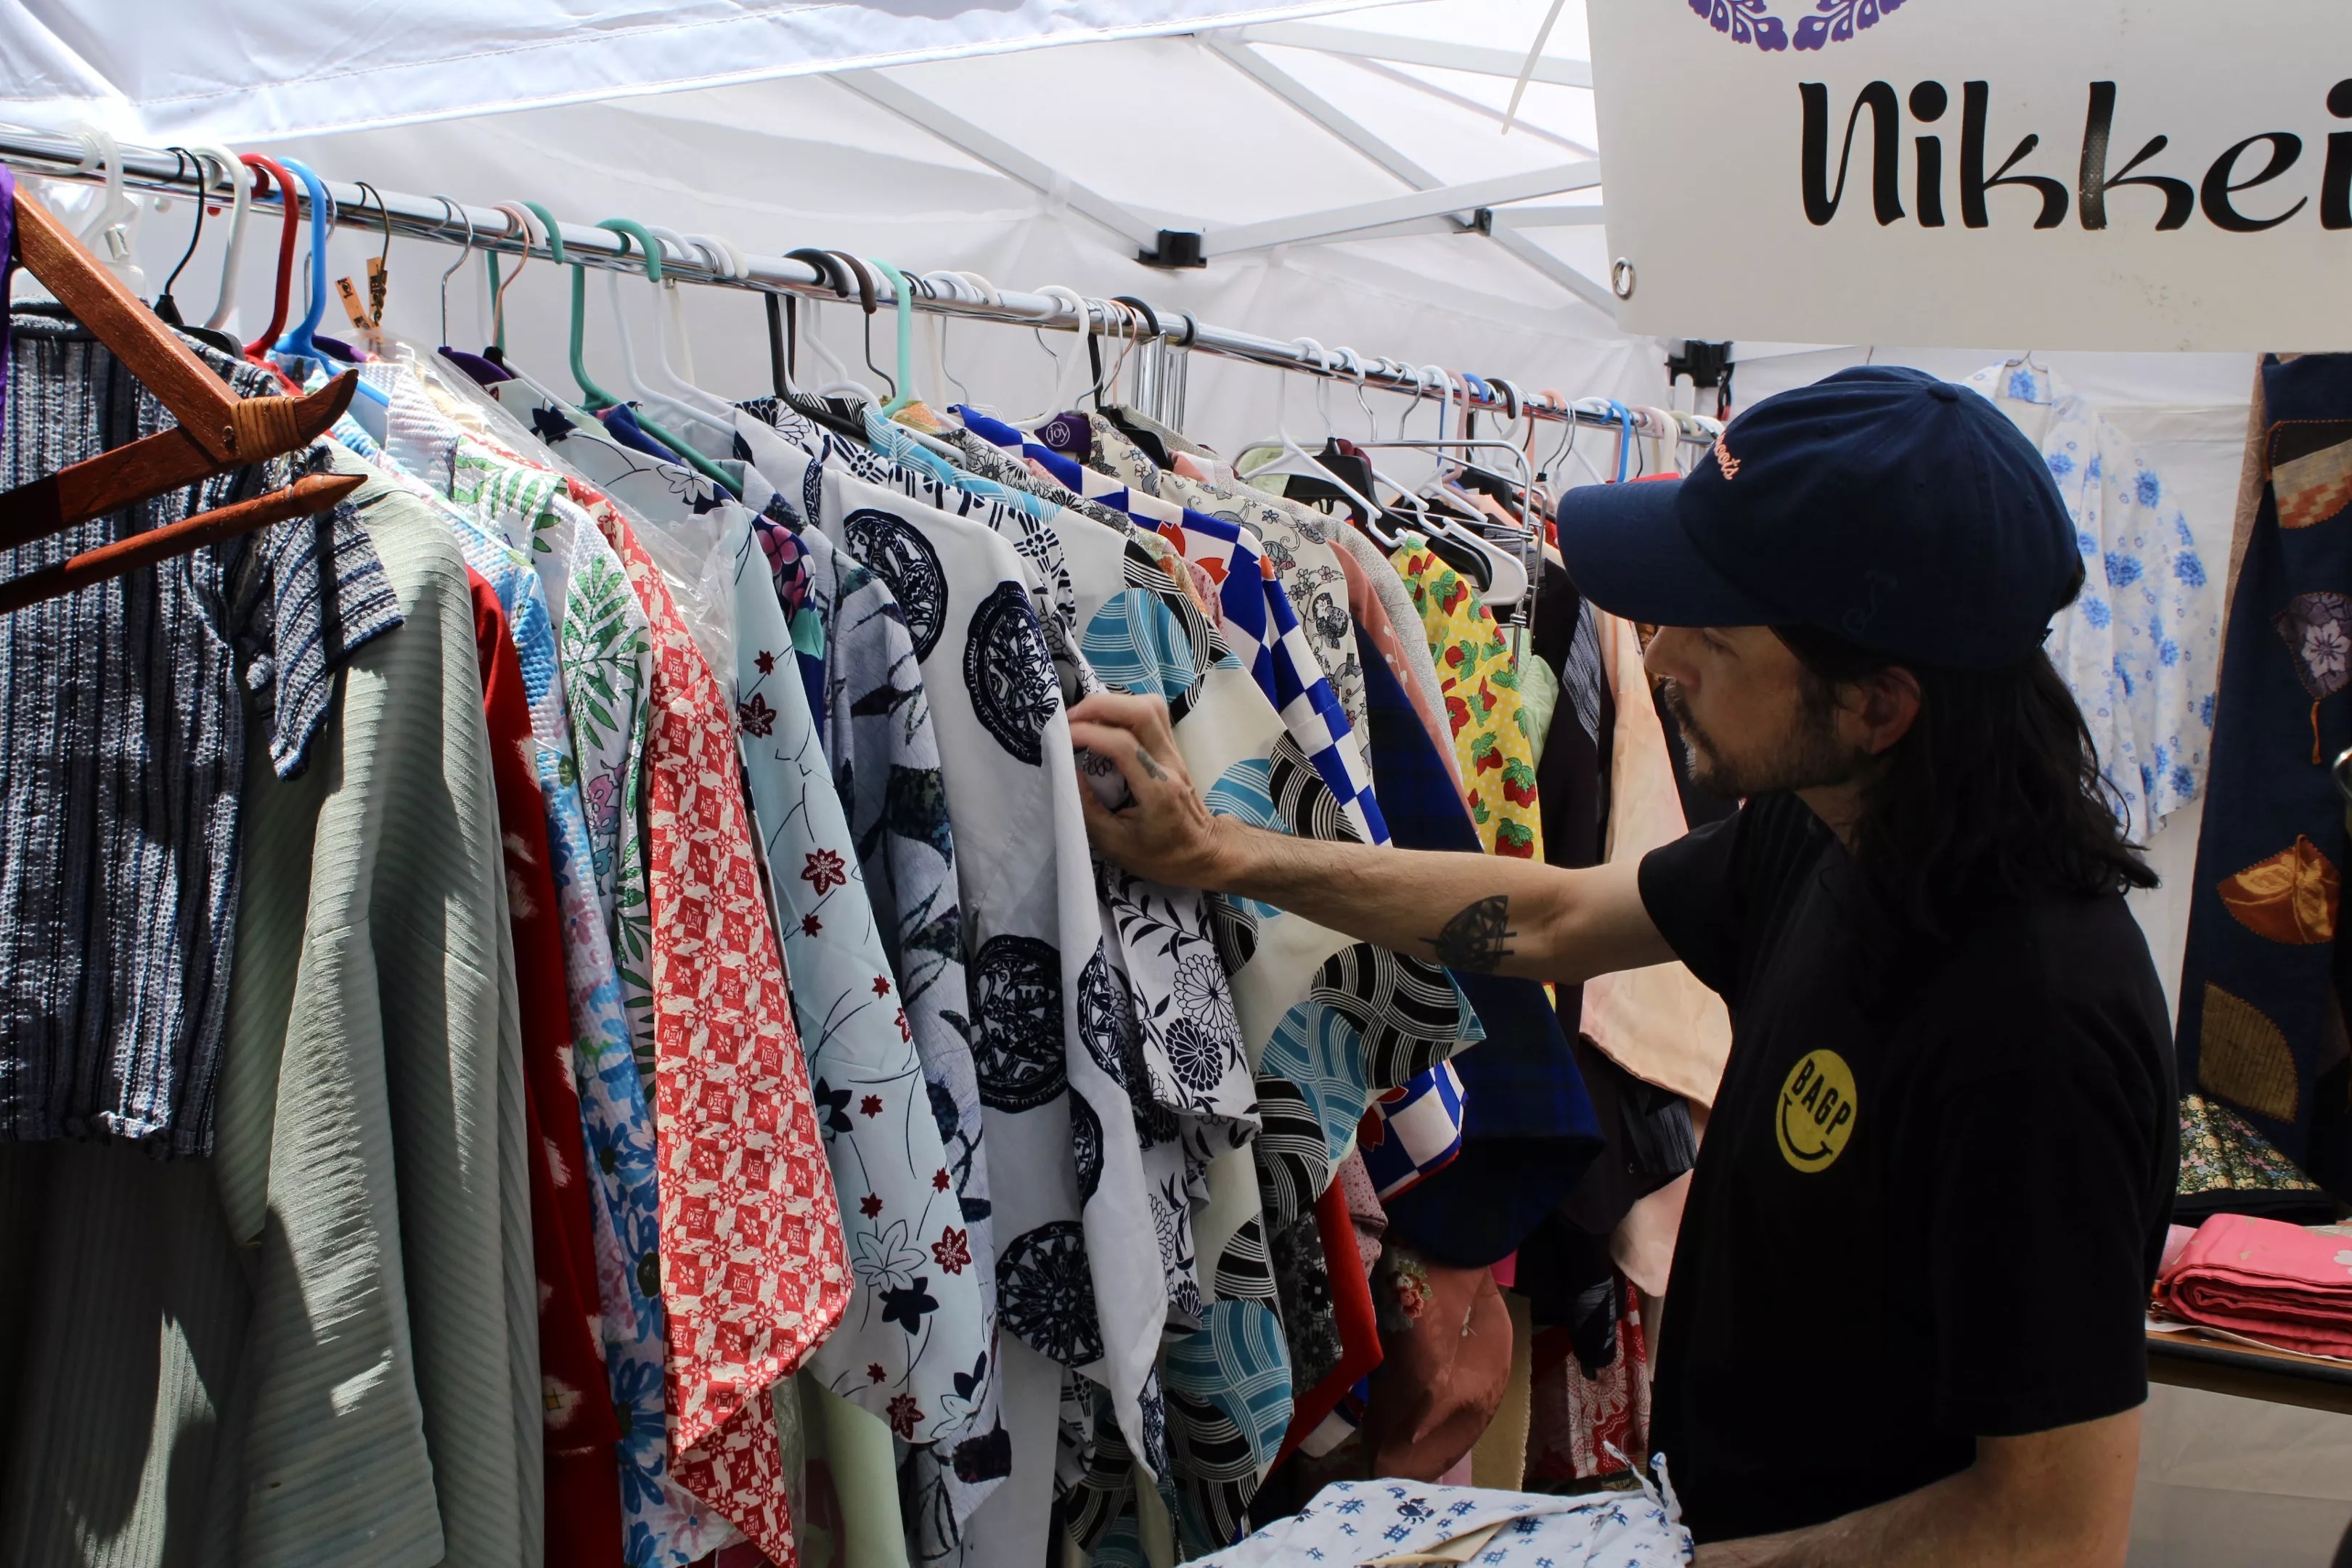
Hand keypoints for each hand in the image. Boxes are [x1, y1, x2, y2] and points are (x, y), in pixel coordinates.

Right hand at [1067, 691, 1236, 889]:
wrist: (1204, 852)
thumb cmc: (1161, 856)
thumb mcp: (1115, 845)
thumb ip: (1088, 809)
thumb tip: (1069, 772)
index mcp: (1157, 790)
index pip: (1124, 745)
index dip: (1089, 733)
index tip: (1060, 738)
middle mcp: (1169, 763)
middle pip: (1142, 711)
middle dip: (1099, 706)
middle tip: (1069, 719)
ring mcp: (1174, 752)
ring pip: (1150, 705)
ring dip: (1113, 703)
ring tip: (1084, 719)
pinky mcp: (1172, 748)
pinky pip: (1150, 714)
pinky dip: (1123, 709)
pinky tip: (1104, 723)